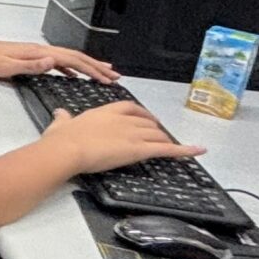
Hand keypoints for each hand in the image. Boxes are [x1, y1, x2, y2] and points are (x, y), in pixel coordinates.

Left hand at [0, 40, 120, 82]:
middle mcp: (40, 50)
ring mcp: (36, 53)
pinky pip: (58, 62)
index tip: (107, 77)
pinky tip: (74, 74)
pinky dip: (71, 67)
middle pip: (75, 57)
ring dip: (87, 65)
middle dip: (97, 66)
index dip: (92, 69)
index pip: (72, 60)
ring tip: (103, 72)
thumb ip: (31, 66)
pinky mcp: (31, 57)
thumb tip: (52, 63)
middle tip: (114, 76)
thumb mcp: (7, 66)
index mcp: (38, 52)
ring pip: (69, 58)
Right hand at [41, 101, 203, 176]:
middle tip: (157, 137)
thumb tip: (61, 114)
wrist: (67, 149)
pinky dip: (185, 150)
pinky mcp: (139, 149)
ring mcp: (133, 134)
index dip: (141, 114)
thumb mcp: (60, 124)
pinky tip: (197, 150)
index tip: (144, 119)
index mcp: (105, 112)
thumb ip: (64, 119)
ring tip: (171, 147)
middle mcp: (123, 120)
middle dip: (154, 129)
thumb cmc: (62, 139)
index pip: (130, 108)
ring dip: (164, 140)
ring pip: (157, 134)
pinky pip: (167, 149)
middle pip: (147, 122)